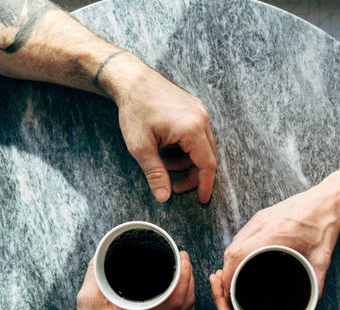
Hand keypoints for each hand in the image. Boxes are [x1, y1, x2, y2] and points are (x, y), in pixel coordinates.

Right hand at [69, 251, 195, 309]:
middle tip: (184, 257)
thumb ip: (96, 273)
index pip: (175, 300)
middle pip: (185, 304)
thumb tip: (105, 251)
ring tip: (185, 269)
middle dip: (189, 277)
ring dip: (189, 289)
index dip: (184, 277)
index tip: (181, 257)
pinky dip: (186, 303)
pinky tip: (182, 290)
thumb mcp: (87, 299)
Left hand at [104, 54, 217, 203]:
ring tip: (163, 163)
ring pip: (202, 147)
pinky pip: (198, 135)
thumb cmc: (135, 110)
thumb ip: (155, 174)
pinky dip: (186, 148)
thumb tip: (164, 198)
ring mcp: (199, 112)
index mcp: (192, 129)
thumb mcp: (141, 147)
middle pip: (207, 157)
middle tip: (174, 186)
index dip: (205, 185)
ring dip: (186, 161)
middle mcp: (201, 119)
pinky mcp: (194, 108)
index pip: (207, 165)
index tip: (201, 200)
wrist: (131, 79)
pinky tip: (168, 149)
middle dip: (192, 175)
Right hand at [220, 182, 339, 295]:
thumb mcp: (322, 258)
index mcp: (275, 234)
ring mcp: (260, 218)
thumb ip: (316, 282)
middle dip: (227, 270)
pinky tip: (243, 258)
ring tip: (234, 275)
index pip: (238, 255)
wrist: (328, 200)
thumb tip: (313, 302)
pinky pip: (242, 234)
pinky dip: (238, 248)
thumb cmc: (326, 226)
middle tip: (230, 288)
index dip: (228, 274)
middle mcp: (263, 224)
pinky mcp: (262, 215)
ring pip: (235, 241)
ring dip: (231, 259)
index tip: (228, 289)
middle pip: (232, 250)